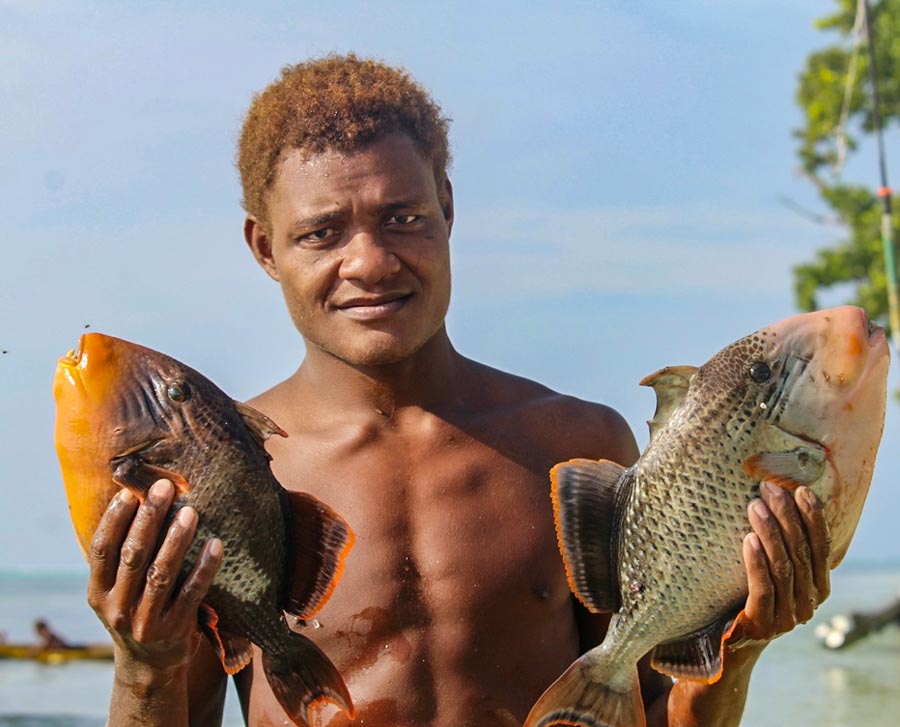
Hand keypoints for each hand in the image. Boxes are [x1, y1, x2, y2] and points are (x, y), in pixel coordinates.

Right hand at [86, 479, 222, 676]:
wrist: (149, 666)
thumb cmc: (135, 611)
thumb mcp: (116, 590)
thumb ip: (122, 557)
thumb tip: (138, 499)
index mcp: (98, 592)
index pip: (101, 549)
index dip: (115, 519)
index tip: (130, 491)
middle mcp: (117, 607)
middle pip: (133, 555)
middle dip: (149, 518)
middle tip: (165, 487)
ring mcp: (146, 620)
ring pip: (161, 573)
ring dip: (176, 539)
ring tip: (191, 511)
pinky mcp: (175, 629)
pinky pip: (192, 592)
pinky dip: (204, 567)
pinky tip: (216, 544)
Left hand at [726, 481, 830, 648]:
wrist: (727, 642)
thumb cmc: (748, 594)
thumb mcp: (771, 569)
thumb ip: (782, 546)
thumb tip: (775, 498)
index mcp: (818, 588)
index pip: (821, 547)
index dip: (814, 518)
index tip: (800, 489)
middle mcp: (808, 603)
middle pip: (801, 552)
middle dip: (787, 516)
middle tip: (768, 489)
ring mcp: (787, 617)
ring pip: (784, 567)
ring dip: (770, 532)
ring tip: (755, 505)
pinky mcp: (763, 625)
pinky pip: (763, 588)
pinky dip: (757, 562)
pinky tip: (748, 539)